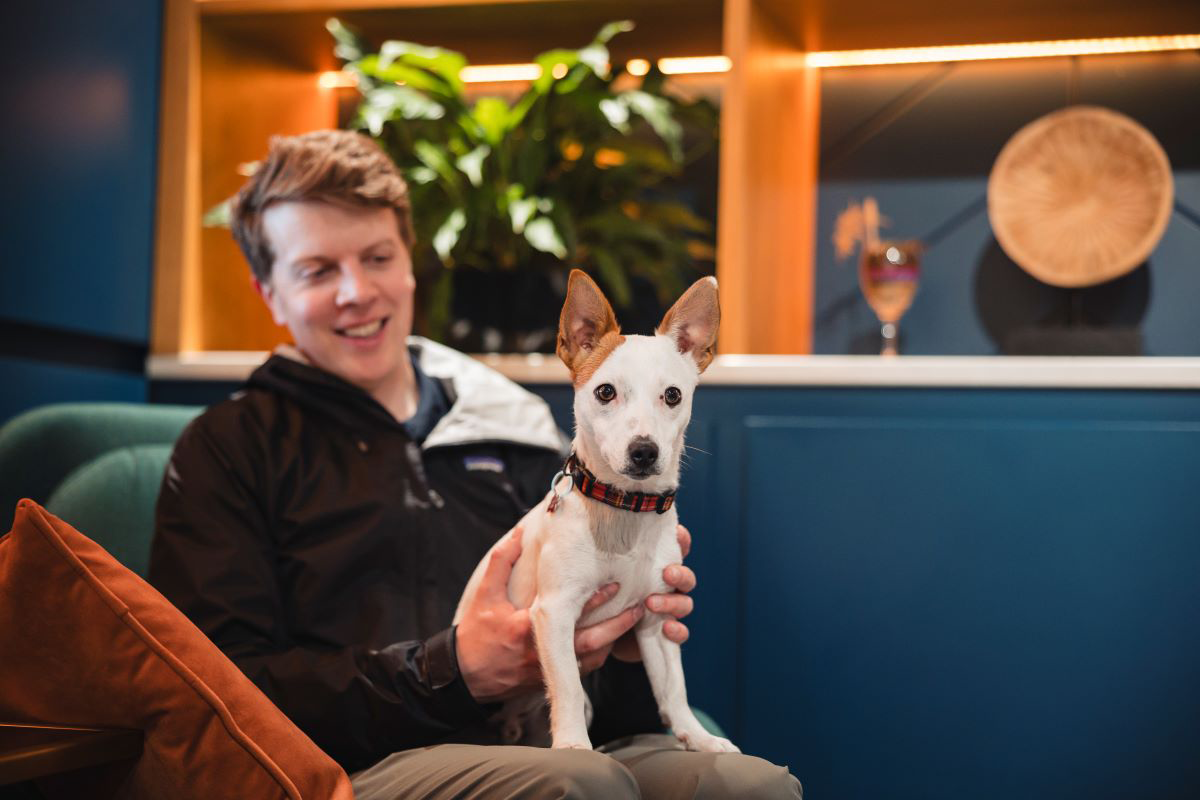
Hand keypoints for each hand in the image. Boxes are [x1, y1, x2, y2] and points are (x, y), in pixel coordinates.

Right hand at [455, 526, 646, 702]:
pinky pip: (583, 671)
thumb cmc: (475, 633)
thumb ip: (502, 562)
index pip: (568, 614)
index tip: (614, 584)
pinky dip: (599, 655)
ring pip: (591, 660)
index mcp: (526, 629)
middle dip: (617, 626)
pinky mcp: (549, 680)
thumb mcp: (484, 595)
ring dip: (612, 642)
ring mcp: (547, 670)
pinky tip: (608, 640)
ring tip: (631, 622)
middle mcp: (541, 653)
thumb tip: (519, 532)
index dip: (594, 600)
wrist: (464, 676)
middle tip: (639, 608)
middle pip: (590, 642)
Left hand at [612, 523, 695, 661]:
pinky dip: (677, 631)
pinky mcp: (666, 635)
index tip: (678, 533)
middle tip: (667, 574)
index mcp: (654, 570)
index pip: (675, 551)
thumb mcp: (600, 579)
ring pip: (685, 603)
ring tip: (650, 603)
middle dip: (680, 574)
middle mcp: (666, 589)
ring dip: (672, 602)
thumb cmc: (600, 600)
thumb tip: (593, 530)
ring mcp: (669, 612)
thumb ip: (604, 562)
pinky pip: (681, 633)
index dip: (681, 540)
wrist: (599, 638)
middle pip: (686, 578)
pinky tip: (667, 628)